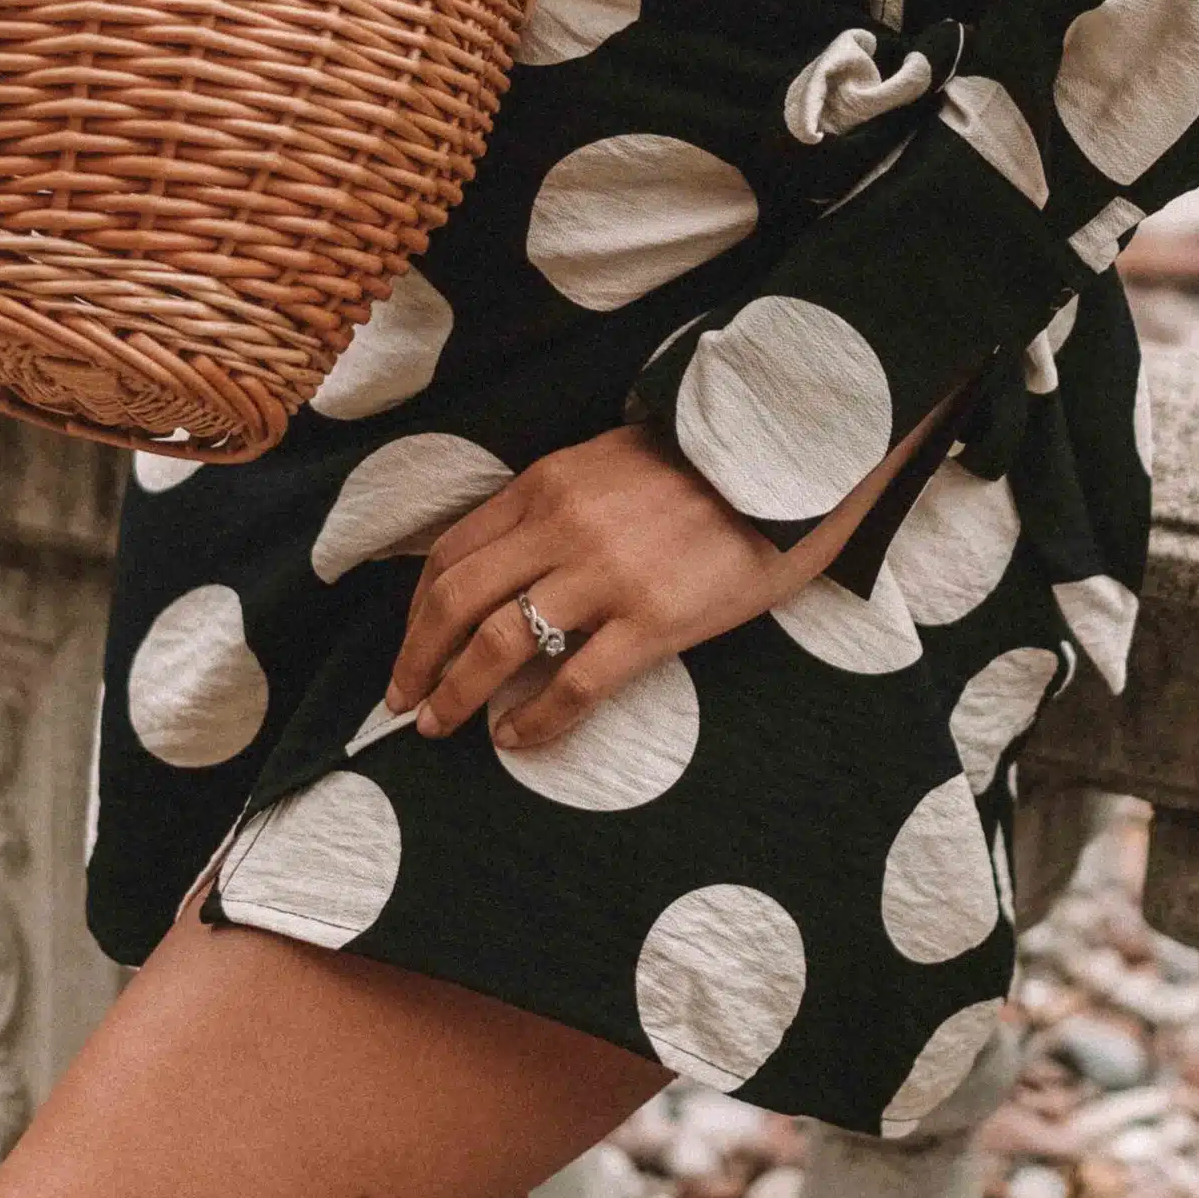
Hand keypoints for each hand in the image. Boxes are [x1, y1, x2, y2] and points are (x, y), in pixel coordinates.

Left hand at [387, 409, 951, 753]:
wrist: (793, 457)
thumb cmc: (708, 467)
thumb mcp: (612, 463)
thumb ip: (557, 505)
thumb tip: (509, 566)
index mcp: (547, 483)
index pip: (450, 551)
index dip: (415, 610)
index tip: (408, 648)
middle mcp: (562, 525)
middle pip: (456, 601)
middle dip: (417, 659)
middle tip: (405, 703)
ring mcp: (607, 573)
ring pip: (499, 645)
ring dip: (457, 695)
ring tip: (444, 728)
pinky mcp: (655, 619)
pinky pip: (575, 683)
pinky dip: (535, 721)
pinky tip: (517, 740)